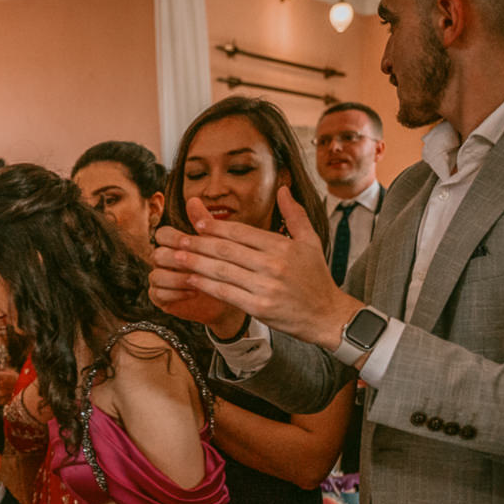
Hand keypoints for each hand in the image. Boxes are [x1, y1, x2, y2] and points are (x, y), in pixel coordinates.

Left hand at [149, 189, 360, 346]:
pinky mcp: (259, 307)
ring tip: (177, 257)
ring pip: (223, 271)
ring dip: (197, 263)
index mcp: (282, 246)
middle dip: (199, 244)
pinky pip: (227, 293)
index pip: (243, 233)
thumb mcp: (310, 242)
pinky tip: (192, 279)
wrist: (326, 314)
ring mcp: (265, 286)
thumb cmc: (315, 277)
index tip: (197, 223)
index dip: (217, 228)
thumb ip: (295, 214)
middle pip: (228, 250)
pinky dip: (207, 285)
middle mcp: (273, 264)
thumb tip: (283, 189)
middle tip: (177, 239)